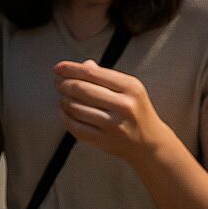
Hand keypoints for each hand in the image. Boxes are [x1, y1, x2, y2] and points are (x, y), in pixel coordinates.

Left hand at [54, 60, 168, 164]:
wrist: (150, 143)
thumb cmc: (135, 110)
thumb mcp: (129, 89)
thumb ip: (105, 76)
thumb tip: (82, 65)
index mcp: (131, 87)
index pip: (93, 73)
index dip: (71, 69)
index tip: (57, 68)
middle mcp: (124, 105)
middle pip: (82, 90)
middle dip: (64, 84)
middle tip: (57, 82)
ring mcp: (114, 125)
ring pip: (75, 108)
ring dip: (63, 100)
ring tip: (61, 96)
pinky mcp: (104, 141)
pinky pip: (75, 127)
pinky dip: (65, 117)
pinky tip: (63, 111)